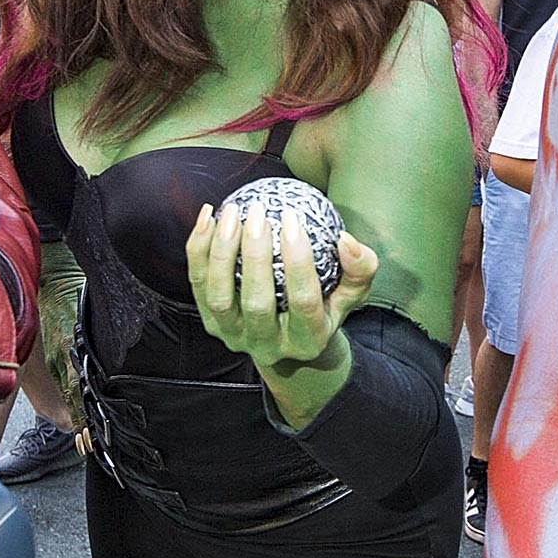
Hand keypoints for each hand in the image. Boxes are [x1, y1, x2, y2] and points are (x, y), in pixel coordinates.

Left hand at [187, 202, 378, 373]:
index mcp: (308, 341)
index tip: (293, 218)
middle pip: (257, 303)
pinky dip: (199, 250)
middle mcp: (269, 346)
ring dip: (221, 252)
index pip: (304, 301)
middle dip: (256, 255)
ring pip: (220, 297)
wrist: (289, 338)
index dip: (298, 261)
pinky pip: (198, 285)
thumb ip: (360, 269)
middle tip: (259, 212)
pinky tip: (209, 216)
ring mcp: (235, 337)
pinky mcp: (211, 324)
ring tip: (232, 212)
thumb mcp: (352, 292)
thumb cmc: (326, 305)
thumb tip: (346, 241)